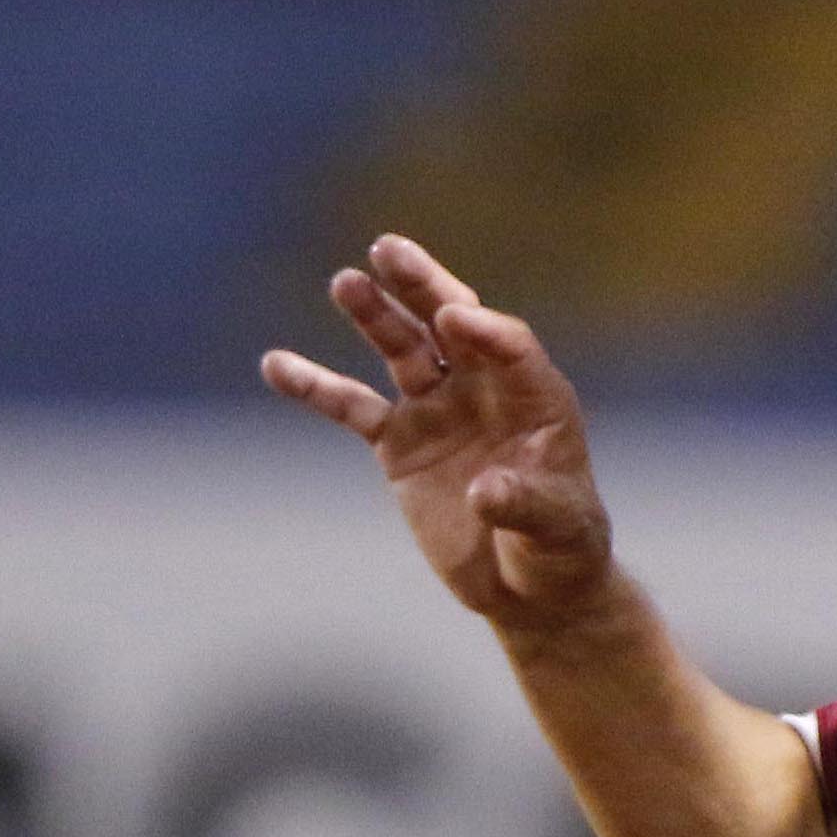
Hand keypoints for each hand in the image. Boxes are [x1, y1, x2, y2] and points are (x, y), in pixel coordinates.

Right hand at [260, 236, 616, 638]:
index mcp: (537, 397)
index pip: (509, 346)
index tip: (456, 319)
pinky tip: (276, 365)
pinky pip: (353, 407)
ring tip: (346, 281)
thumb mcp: (556, 528)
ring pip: (401, 349)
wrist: (527, 586)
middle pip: (451, 323)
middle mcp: (485, 389)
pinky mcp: (400, 442)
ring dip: (374, 314)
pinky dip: (316, 386)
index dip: (485, 330)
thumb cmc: (560, 550)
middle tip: (389, 250)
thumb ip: (524, 504)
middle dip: (423, 286)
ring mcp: (439, 409)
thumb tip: (483, 492)